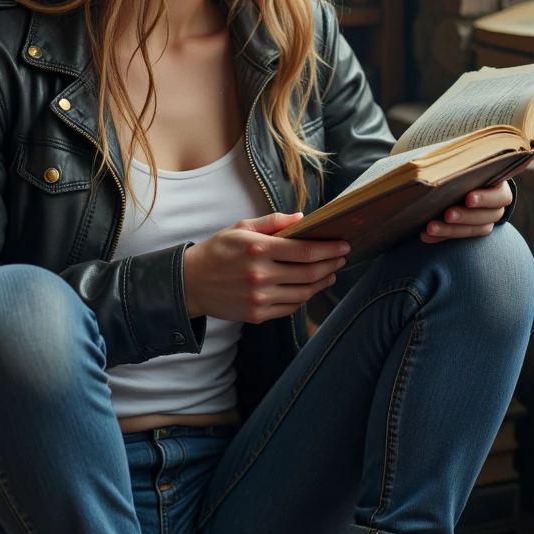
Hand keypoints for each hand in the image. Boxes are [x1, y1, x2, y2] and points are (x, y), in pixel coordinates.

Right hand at [183, 211, 349, 322]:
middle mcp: (260, 275)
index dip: (329, 249)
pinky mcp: (257, 314)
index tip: (343, 244)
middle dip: (331, 264)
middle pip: (309, 273)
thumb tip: (302, 219)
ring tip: (330, 273)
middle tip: (342, 258)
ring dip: (322, 282)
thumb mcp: (241, 228)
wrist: (191, 283)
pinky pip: (290, 307)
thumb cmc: (218, 251)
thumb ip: (273, 222)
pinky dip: (304, 296)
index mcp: (258, 249)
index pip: (304, 251)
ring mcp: (259, 298)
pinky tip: (309, 287)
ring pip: (303, 292)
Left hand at [420, 136, 533, 243]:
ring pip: (473, 229)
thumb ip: (506, 147)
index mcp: (499, 185)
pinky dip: (440, 237)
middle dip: (467, 215)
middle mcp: (494, 205)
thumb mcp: (482, 152)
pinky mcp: (464, 232)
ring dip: (452, 230)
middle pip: (487, 215)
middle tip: (448, 212)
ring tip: (431, 226)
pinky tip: (424, 235)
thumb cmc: (471, 162)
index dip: (486, 197)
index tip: (469, 198)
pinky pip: (455, 239)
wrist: (457, 180)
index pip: (499, 194)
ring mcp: (480, 220)